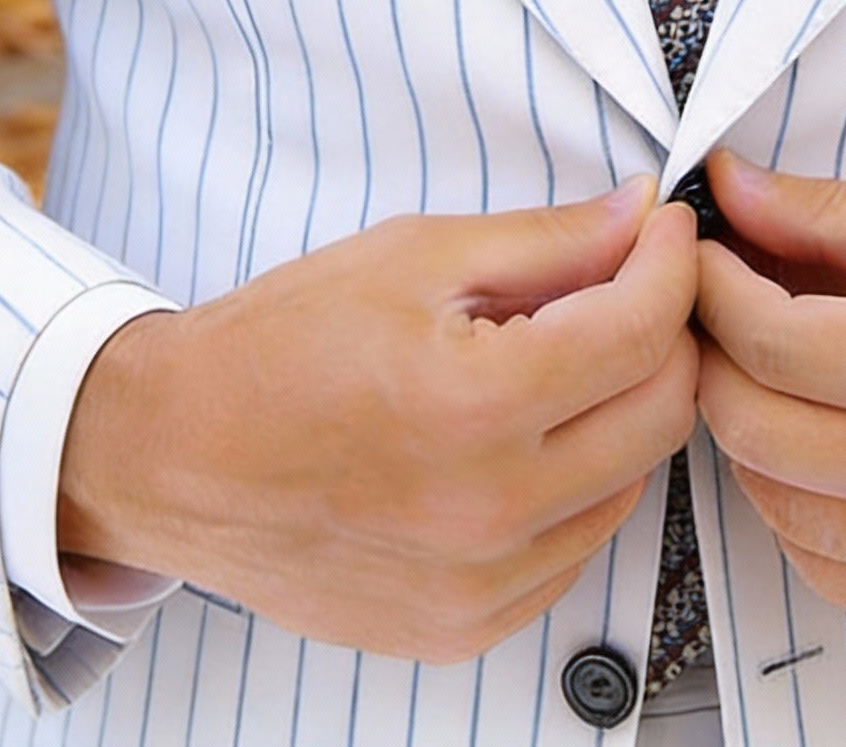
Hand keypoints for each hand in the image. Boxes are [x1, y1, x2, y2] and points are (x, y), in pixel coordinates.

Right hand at [58, 181, 698, 662]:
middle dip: (664, 332)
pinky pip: (576, 547)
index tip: (663, 231)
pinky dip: (578, 484)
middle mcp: (488, 513)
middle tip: (628, 284)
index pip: (642, 330)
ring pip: (632, 483)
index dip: (670, 263)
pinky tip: (525, 436)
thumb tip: (637, 217)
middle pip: (662, 413)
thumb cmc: (278, 348)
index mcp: (474, 407)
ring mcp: (480, 586)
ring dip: (623, 410)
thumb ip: (547, 240)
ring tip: (561, 360)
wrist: (174, 454)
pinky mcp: (465, 627)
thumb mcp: (414, 255)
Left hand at [694, 152, 845, 642]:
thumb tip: (730, 189)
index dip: (711, 286)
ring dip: (748, 434)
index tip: (701, 254)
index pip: (768, 340)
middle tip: (719, 309)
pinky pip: (837, 577)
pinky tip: (816, 453)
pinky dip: (801, 513)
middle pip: (755, 427)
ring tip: (768, 374)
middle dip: (713, 355)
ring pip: (780, 508)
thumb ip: (838, 215)